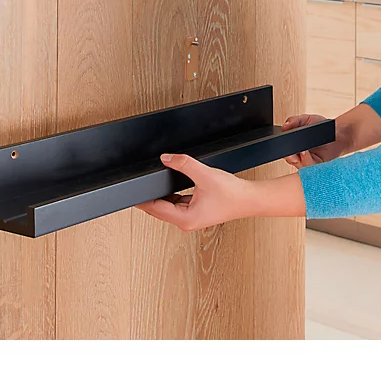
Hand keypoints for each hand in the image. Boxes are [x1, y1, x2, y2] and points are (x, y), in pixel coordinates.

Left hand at [135, 153, 254, 231]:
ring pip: (167, 206)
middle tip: (141, 182)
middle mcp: (186, 222)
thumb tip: (166, 158)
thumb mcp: (204, 174)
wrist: (251, 199)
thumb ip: (183, 164)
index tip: (130, 192)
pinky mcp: (196, 212)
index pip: (154, 208)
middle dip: (150, 196)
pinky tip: (174, 184)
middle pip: (158, 209)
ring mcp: (191, 218)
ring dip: (162, 195)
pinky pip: (177, 204)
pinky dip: (172, 195)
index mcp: (185, 219)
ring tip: (158, 181)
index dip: (141, 199)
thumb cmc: (233, 194)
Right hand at [282, 113, 351, 167]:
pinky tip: (307, 154)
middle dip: (289, 157)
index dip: (283, 150)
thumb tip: (284, 126)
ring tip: (302, 151)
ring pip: (300, 166)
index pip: (285, 150)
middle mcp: (301, 155)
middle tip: (291, 152)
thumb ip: (294, 121)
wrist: (339, 132)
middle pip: (291, 160)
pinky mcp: (318, 166)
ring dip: (299, 159)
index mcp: (295, 146)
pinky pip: (311, 167)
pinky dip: (308, 162)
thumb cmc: (322, 127)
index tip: (283, 145)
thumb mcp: (306, 119)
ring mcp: (309, 161)